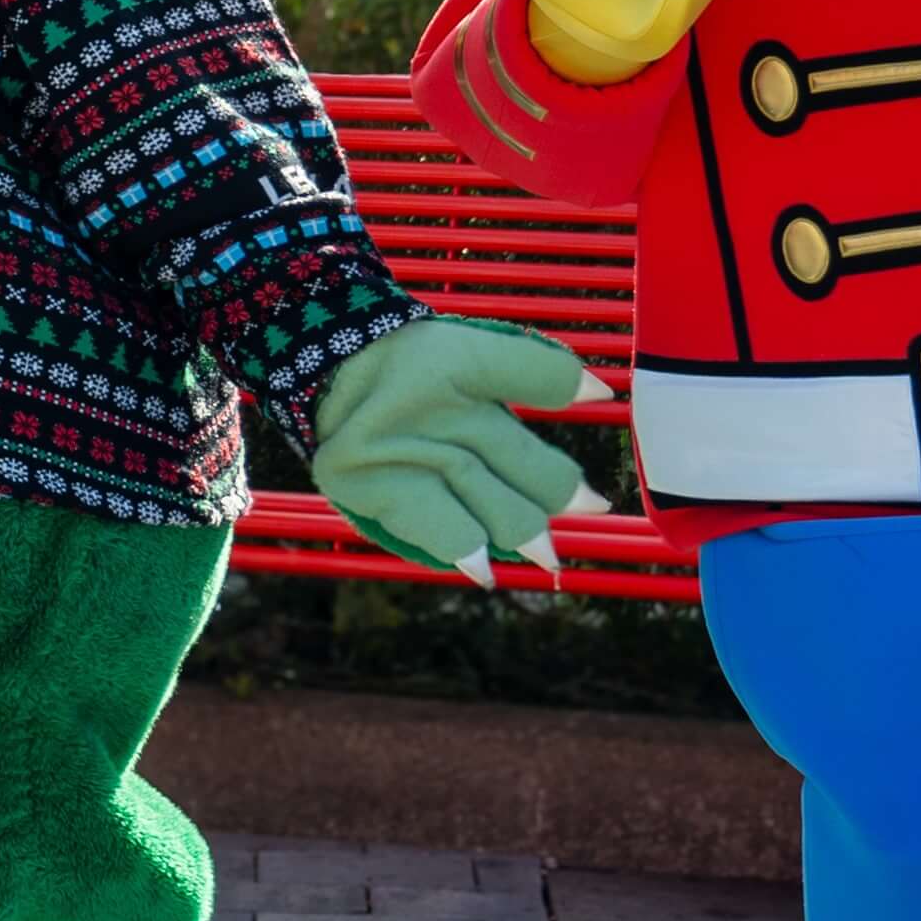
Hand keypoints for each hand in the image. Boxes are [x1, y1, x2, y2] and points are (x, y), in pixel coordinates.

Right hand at [308, 319, 604, 586]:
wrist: (320, 374)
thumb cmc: (411, 369)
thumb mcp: (466, 350)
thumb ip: (533, 370)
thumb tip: (600, 392)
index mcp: (455, 355)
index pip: (529, 369)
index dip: (565, 383)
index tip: (594, 396)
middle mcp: (428, 400)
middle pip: (512, 452)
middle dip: (557, 489)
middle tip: (591, 505)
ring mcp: (398, 445)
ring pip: (482, 494)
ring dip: (521, 530)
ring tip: (548, 557)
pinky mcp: (368, 484)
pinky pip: (429, 523)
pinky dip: (461, 548)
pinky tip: (484, 570)